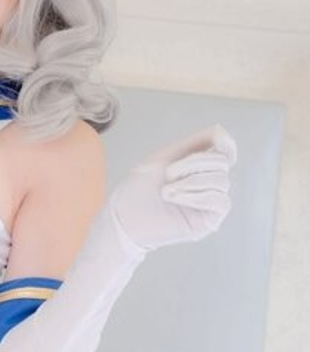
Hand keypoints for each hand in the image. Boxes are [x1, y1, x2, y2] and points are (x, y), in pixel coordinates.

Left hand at [109, 125, 235, 250]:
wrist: (125, 216)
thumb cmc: (139, 187)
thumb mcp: (166, 156)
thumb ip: (195, 142)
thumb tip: (221, 131)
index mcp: (198, 167)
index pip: (225, 152)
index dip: (227, 144)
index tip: (218, 141)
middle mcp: (207, 184)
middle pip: (221, 162)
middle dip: (193, 163)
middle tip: (168, 174)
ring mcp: (209, 203)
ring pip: (221, 181)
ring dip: (191, 182)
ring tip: (166, 191)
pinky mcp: (209, 220)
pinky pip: (221, 201)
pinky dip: (198, 197)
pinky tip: (176, 199)